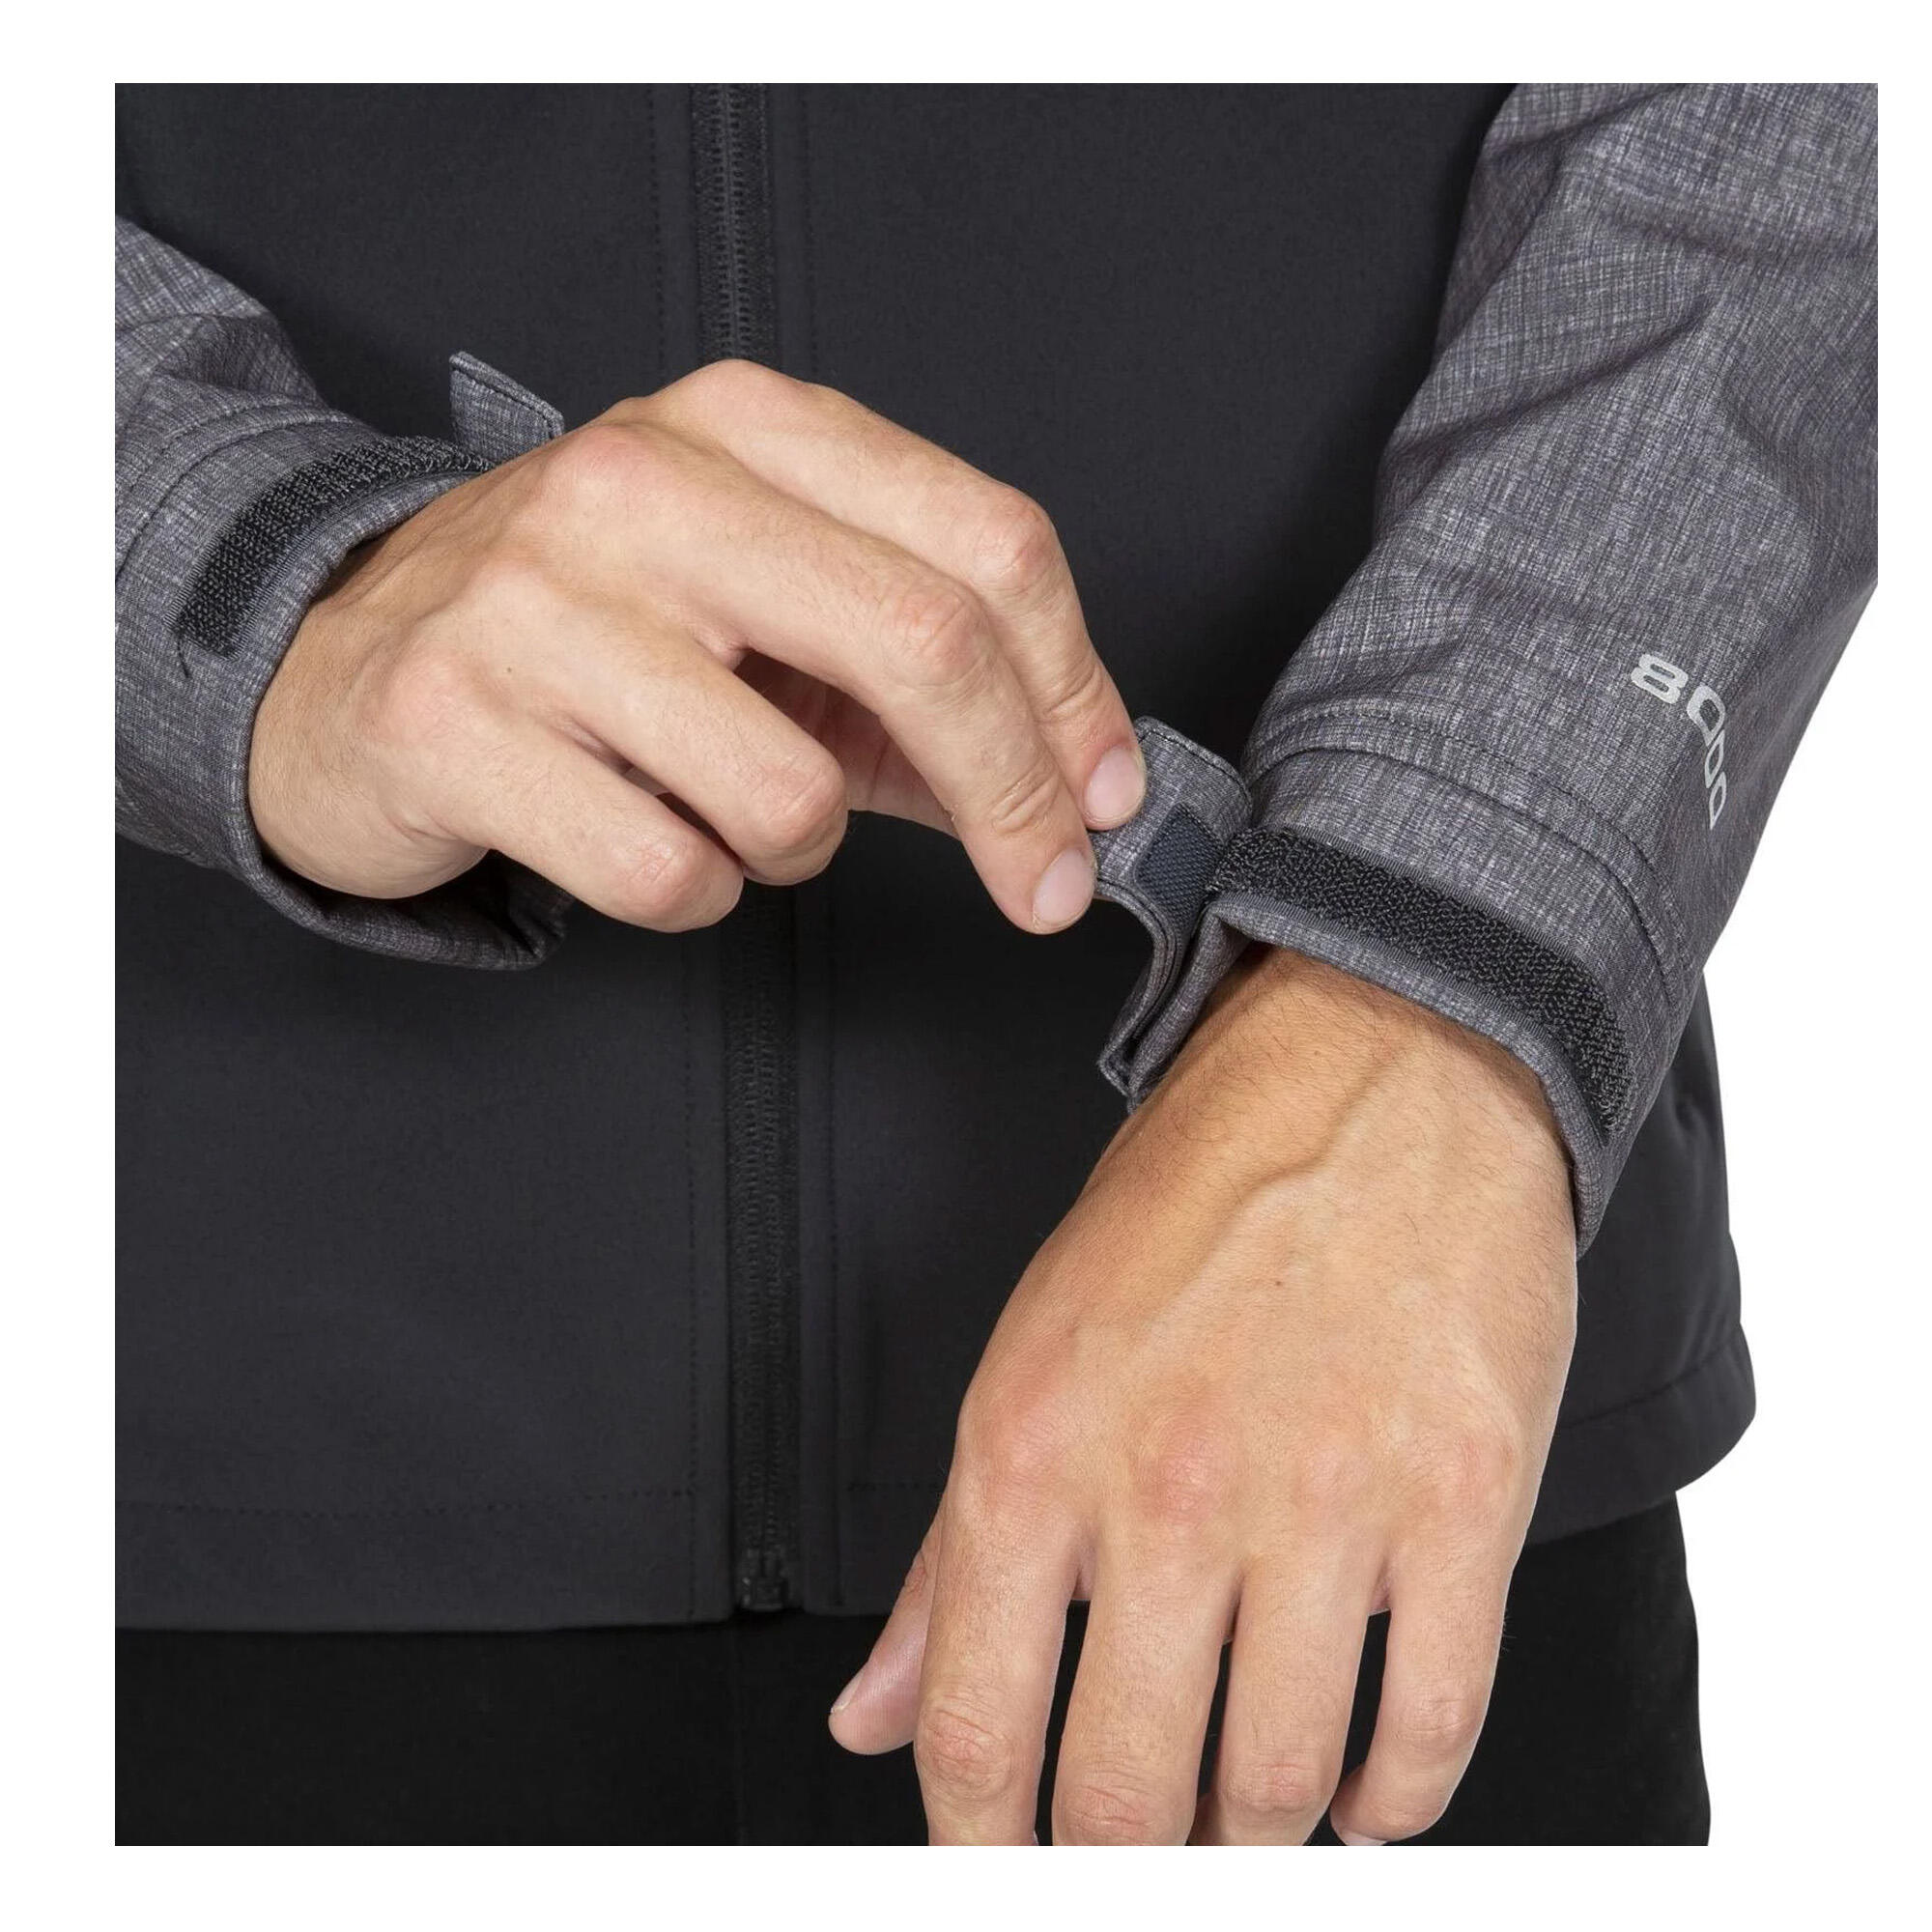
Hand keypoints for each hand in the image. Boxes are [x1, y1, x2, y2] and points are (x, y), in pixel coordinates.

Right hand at [249, 360, 1143, 931]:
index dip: (1075, 690)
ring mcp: (537, 598)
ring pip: (793, 794)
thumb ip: (910, 675)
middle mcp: (642, 485)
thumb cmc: (583, 632)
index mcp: (742, 427)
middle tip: (1041, 884)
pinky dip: (689, 891)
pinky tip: (635, 831)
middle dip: (1016, 796)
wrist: (342, 656)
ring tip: (718, 805)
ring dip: (794, 846)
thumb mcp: (757, 601)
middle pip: (926, 643)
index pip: (984, 544)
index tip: (1101, 794)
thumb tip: (1068, 781)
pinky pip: (671, 874)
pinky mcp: (456, 719)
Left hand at [828, 947, 1576, 1843]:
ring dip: (1253, 1844)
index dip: (974, 1849)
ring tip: (1242, 1828)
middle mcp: (1169, 1487)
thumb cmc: (1202, 1198)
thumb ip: (946, 1554)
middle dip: (1115, 1872)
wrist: (1380, 1065)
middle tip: (1132, 1863)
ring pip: (1276, 1788)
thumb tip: (874, 1714)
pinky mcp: (1461, 1499)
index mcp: (1035, 1447)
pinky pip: (1432, 1730)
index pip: (971, 1728)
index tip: (996, 1875)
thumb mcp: (1030, 1349)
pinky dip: (1394, 1799)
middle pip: (1123, 1798)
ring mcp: (1325, 1501)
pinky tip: (1366, 1796)